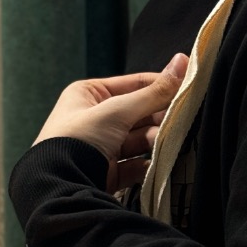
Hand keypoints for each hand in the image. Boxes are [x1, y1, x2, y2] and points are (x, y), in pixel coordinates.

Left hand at [32, 52, 189, 193]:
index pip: (133, 85)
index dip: (160, 86)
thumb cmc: (79, 139)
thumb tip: (182, 62)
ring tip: (173, 143)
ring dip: (156, 142)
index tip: (187, 87)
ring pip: (139, 141)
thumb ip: (153, 92)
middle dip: (160, 119)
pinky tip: (160, 163)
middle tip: (183, 120)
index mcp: (89, 95)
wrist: (60, 185)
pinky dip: (148, 165)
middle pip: (138, 114)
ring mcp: (101, 148)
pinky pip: (134, 166)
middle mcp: (94, 119)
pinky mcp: (107, 173)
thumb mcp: (117, 110)